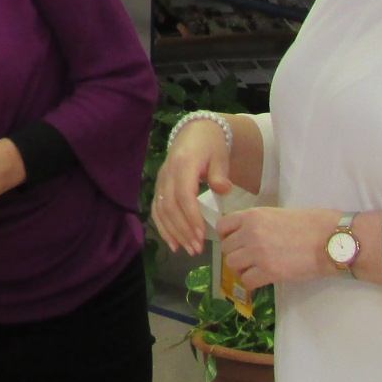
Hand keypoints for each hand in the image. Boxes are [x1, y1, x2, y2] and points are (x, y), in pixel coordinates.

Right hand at [152, 121, 230, 256]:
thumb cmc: (211, 145)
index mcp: (183, 165)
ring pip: (161, 211)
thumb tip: (224, 190)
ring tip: (186, 250)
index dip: (191, 217)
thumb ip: (220, 173)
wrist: (195, 132)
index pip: (184, 196)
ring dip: (173, 233)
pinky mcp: (159, 187)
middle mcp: (167, 174)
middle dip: (183, 231)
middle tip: (197, 249)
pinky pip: (157, 209)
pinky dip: (162, 227)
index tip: (201, 235)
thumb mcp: (220, 156)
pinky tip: (172, 243)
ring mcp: (161, 181)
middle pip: (171, 207)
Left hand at [216, 206, 341, 288]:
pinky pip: (247, 281)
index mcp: (254, 215)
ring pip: (232, 264)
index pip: (223, 226)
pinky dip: (252, 282)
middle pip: (226, 248)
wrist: (333, 239)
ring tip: (256, 268)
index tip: (235, 241)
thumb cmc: (313, 223)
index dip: (226, 235)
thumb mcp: (279, 214)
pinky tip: (262, 278)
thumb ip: (259, 223)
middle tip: (249, 258)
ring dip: (242, 268)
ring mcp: (258, 253)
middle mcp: (251, 233)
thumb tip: (246, 233)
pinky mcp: (270, 272)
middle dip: (236, 253)